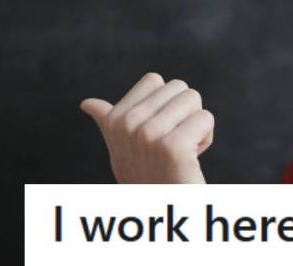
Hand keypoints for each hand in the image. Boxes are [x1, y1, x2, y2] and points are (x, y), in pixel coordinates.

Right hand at [80, 72, 213, 182]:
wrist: (162, 212)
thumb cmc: (146, 176)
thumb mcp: (121, 146)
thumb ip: (108, 121)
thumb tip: (87, 103)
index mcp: (114, 119)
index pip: (154, 79)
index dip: (165, 103)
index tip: (157, 132)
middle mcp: (126, 124)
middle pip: (178, 87)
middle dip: (184, 113)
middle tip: (172, 145)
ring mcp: (147, 134)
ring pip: (193, 98)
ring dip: (196, 125)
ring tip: (182, 150)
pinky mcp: (171, 146)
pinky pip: (205, 118)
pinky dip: (206, 138)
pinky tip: (191, 159)